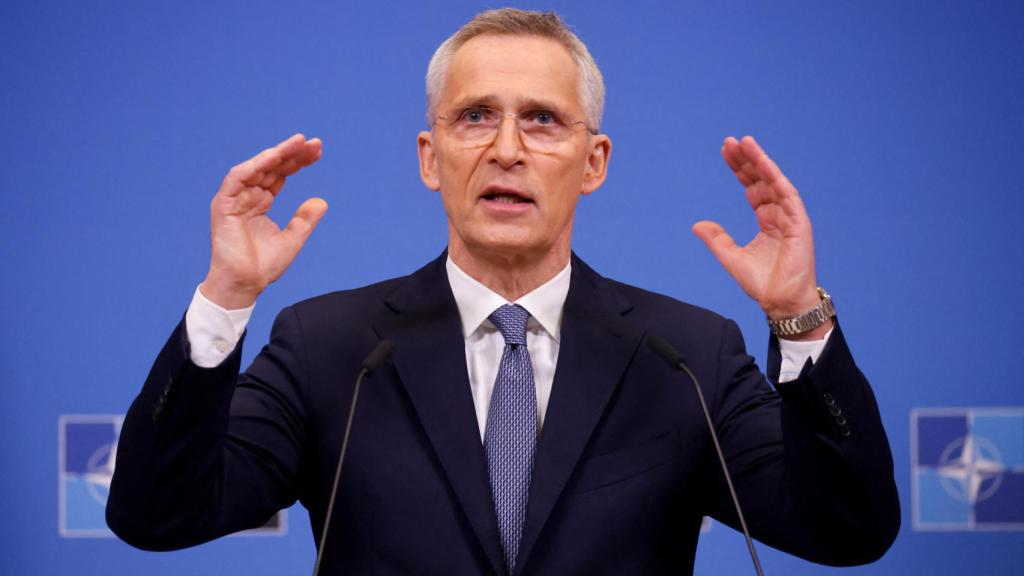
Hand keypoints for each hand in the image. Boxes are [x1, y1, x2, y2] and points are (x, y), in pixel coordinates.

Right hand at [200, 134, 326, 309]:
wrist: (244, 284)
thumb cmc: (263, 266)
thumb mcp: (293, 239)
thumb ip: (304, 220)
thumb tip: (322, 202)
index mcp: (260, 202)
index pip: (279, 175)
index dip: (297, 162)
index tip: (317, 151)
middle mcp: (247, 196)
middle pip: (270, 167)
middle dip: (292, 153)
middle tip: (313, 143)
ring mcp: (234, 199)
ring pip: (256, 167)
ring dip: (277, 153)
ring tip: (298, 143)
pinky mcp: (224, 205)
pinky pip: (237, 178)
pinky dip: (255, 165)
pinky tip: (274, 156)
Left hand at [692, 136, 829, 338]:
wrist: (780, 302)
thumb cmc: (763, 284)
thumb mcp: (731, 258)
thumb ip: (717, 240)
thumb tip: (697, 224)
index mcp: (766, 220)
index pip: (751, 188)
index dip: (739, 170)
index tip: (726, 152)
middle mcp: (778, 214)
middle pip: (761, 180)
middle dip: (746, 160)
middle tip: (730, 142)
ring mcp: (790, 217)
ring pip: (774, 181)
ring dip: (760, 161)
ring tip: (745, 143)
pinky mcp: (799, 222)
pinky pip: (786, 193)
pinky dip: (775, 176)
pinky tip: (763, 162)